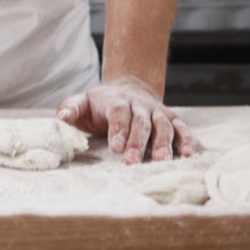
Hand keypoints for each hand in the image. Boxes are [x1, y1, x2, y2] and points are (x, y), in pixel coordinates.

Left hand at [57, 76, 193, 164]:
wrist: (128, 88)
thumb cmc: (101, 105)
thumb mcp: (83, 103)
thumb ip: (72, 108)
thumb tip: (62, 115)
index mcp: (117, 101)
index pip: (119, 113)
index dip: (119, 129)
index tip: (116, 147)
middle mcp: (140, 105)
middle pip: (141, 121)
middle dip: (138, 141)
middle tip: (132, 161)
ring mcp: (157, 111)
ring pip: (163, 125)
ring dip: (164, 142)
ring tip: (162, 160)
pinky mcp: (170, 119)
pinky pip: (181, 128)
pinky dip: (186, 139)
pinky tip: (187, 154)